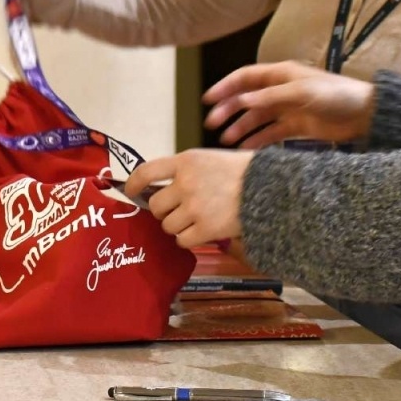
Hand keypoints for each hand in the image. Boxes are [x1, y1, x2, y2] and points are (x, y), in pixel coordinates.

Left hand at [125, 150, 253, 248]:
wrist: (270, 187)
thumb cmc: (241, 172)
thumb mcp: (208, 159)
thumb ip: (184, 171)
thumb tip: (159, 189)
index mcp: (185, 161)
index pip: (146, 172)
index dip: (133, 184)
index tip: (130, 192)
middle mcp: (185, 183)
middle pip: (155, 205)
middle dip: (163, 211)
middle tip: (178, 210)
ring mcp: (195, 207)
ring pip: (167, 225)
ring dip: (177, 226)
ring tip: (196, 220)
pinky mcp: (206, 228)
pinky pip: (182, 240)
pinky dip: (188, 239)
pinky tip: (201, 231)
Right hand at [203, 61, 374, 148]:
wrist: (365, 114)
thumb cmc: (335, 95)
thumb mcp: (302, 92)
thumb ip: (271, 96)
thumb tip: (242, 101)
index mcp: (280, 74)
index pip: (244, 78)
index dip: (224, 87)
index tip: (207, 100)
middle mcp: (280, 90)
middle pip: (247, 99)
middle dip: (228, 110)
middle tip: (212, 125)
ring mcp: (287, 109)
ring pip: (256, 118)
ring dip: (240, 127)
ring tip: (225, 141)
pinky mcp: (296, 126)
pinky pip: (270, 133)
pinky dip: (257, 140)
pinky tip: (244, 149)